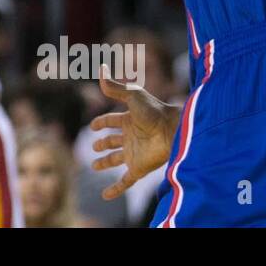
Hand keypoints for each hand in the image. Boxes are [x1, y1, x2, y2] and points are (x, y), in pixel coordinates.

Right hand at [89, 67, 181, 200]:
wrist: (173, 131)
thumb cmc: (154, 111)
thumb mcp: (132, 95)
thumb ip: (115, 86)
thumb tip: (100, 69)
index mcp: (129, 119)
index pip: (111, 121)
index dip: (101, 123)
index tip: (92, 126)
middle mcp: (131, 137)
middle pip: (112, 141)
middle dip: (102, 143)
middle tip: (94, 147)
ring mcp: (134, 153)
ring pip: (115, 159)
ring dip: (105, 162)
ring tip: (94, 165)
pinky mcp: (138, 168)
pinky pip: (124, 181)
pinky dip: (114, 189)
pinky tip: (105, 196)